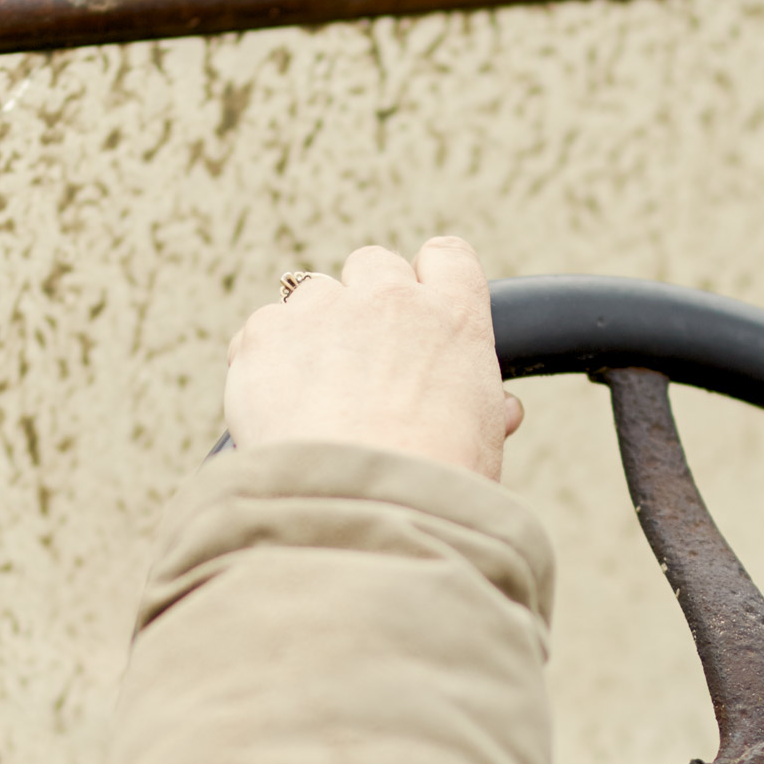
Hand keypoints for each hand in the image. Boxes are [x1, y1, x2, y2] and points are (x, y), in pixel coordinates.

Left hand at [224, 237, 525, 480]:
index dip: (428, 282)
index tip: (417, 313)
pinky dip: (263, 363)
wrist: (369, 507)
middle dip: (365, 304)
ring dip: (312, 331)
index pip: (447, 256)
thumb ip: (486, 409)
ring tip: (314, 397)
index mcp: (454, 316)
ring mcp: (323, 311)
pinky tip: (276, 410)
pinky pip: (260, 330)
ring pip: (311, 294)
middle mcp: (390, 299)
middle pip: (372, 265)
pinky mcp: (266, 334)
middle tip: (361, 364)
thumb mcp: (484, 443)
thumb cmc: (436, 485)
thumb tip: (503, 410)